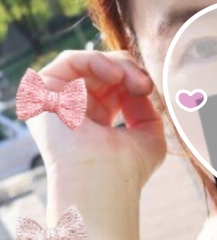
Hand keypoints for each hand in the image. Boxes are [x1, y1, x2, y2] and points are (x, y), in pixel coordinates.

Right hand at [26, 51, 165, 188]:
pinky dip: (97, 61)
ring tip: (136, 83)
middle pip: (103, 71)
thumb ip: (146, 109)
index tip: (150, 90)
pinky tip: (116, 76)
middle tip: (146, 86)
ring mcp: (59, 101)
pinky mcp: (44, 93)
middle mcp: (75, 110)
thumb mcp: (149, 135)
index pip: (114, 85)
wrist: (104, 179)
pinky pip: (70, 60)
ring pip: (89, 63)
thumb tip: (139, 87)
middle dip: (130, 71)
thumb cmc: (127, 168)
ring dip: (118, 65)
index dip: (135, 80)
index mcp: (96, 121)